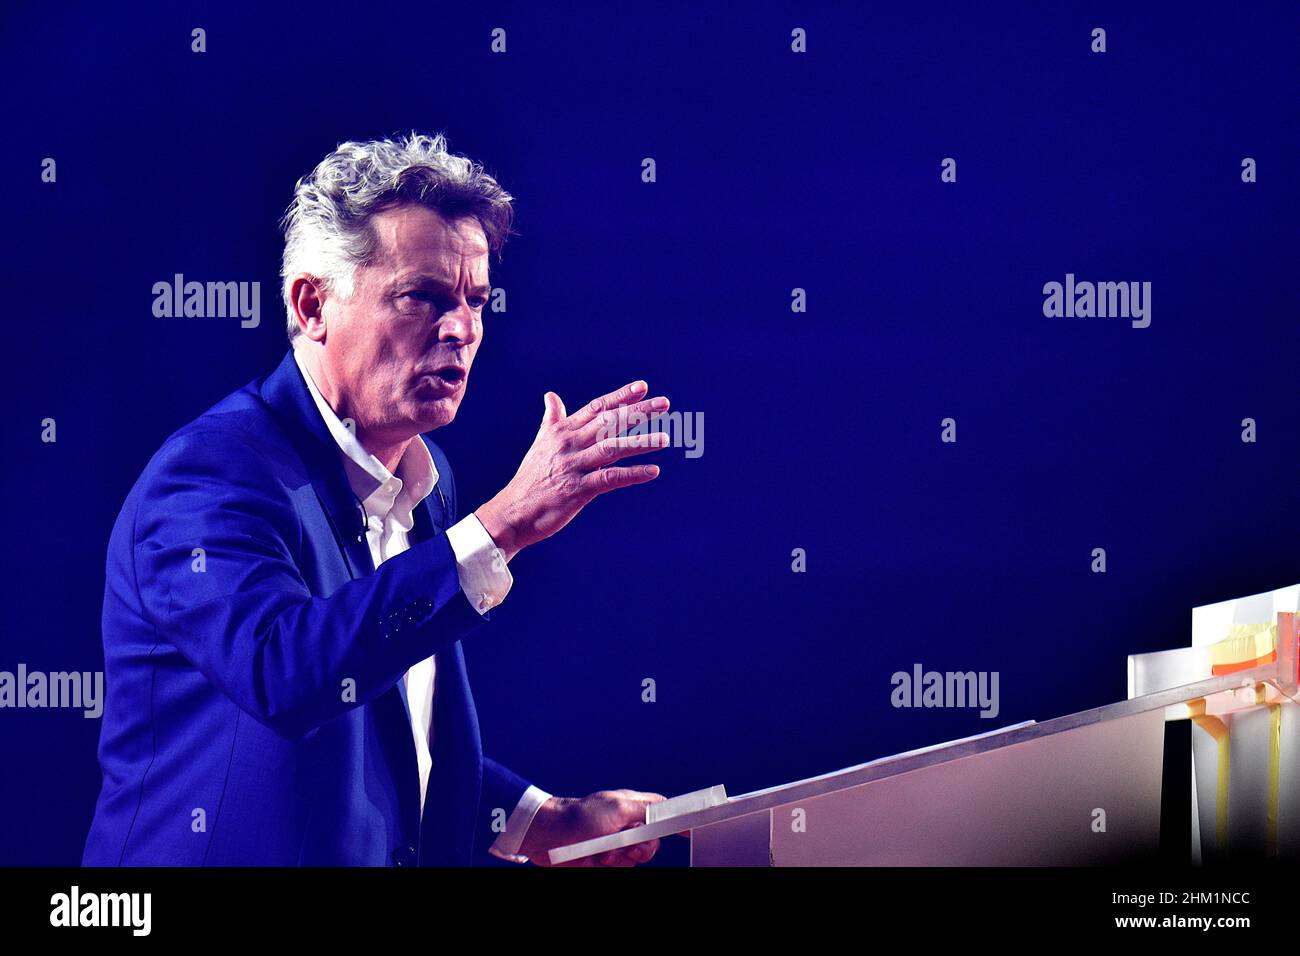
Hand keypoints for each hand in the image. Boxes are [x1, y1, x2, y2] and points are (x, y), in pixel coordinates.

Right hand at [474, 381, 670, 560]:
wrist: (514, 511)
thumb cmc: (531, 478)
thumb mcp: (541, 443)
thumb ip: (552, 419)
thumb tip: (550, 395)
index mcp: (563, 431)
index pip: (597, 408)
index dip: (620, 397)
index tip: (643, 386)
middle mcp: (569, 444)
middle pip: (609, 423)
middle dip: (637, 412)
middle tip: (664, 403)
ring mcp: (574, 466)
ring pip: (612, 448)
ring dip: (641, 443)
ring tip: (666, 438)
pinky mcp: (577, 489)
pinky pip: (610, 478)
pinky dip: (632, 474)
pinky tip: (653, 471)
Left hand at [519, 789, 666, 866]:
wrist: (546, 836)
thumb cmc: (578, 816)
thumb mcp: (616, 808)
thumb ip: (644, 810)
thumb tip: (665, 812)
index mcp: (631, 805)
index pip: (661, 811)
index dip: (675, 819)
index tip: (688, 830)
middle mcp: (625, 824)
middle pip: (652, 841)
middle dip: (642, 848)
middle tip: (629, 847)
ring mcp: (614, 842)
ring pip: (635, 858)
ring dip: (619, 858)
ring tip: (601, 851)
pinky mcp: (602, 858)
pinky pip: (618, 868)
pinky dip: (607, 866)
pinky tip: (593, 858)